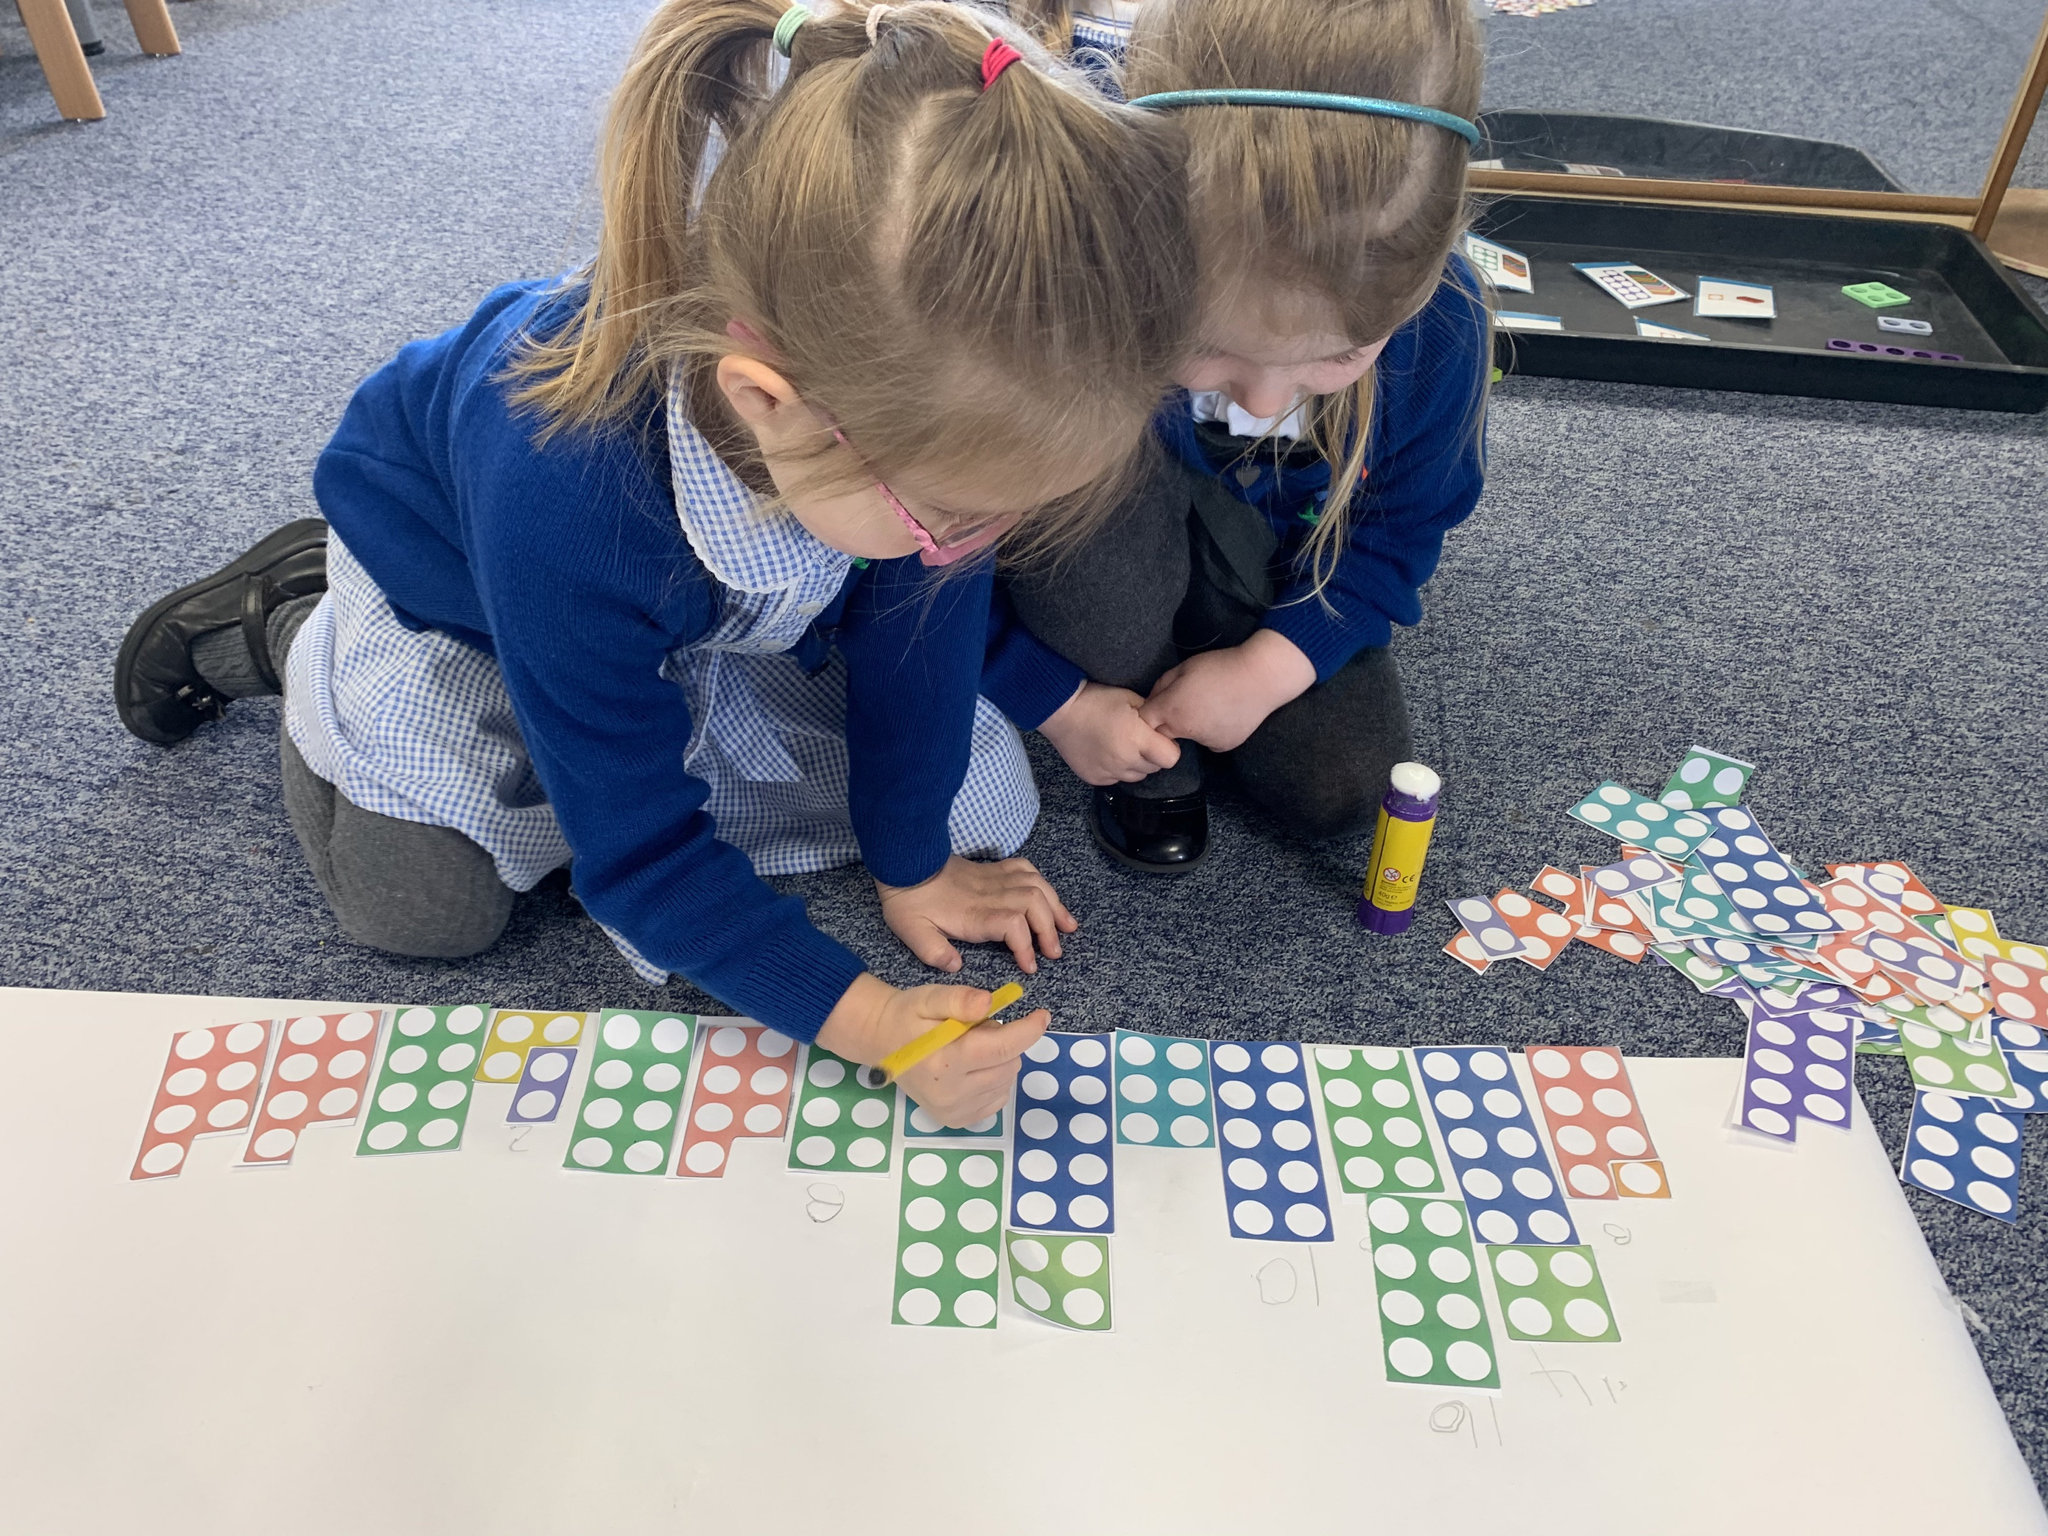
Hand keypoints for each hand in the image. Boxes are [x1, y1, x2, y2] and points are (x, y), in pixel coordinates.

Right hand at [816, 974, 1049, 1126]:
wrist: (880, 1042)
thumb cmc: (908, 1016)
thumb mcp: (929, 997)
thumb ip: (959, 1000)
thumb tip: (990, 1003)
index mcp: (945, 1061)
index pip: (1002, 1048)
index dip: (1029, 1031)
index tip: (1042, 1015)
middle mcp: (951, 1093)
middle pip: (1008, 1064)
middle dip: (1005, 1041)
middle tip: (977, 1028)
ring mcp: (954, 1111)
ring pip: (1006, 1081)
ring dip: (1000, 1060)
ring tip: (970, 1047)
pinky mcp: (957, 1120)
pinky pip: (997, 1098)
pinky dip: (994, 1079)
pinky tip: (972, 1068)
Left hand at [877, 853, 1077, 973]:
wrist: (904, 863)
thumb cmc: (908, 902)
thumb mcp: (912, 932)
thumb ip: (934, 952)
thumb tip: (956, 966)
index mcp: (974, 913)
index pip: (1012, 925)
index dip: (1026, 946)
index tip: (1029, 967)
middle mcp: (991, 894)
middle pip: (1034, 903)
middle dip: (1050, 929)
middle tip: (1055, 953)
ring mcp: (995, 878)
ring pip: (1036, 885)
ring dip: (1055, 906)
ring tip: (1067, 927)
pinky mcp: (994, 869)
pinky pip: (1025, 868)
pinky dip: (1042, 882)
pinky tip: (1048, 897)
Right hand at [1039, 681, 1181, 785]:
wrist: (1060, 711)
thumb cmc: (1097, 700)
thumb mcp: (1131, 698)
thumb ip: (1152, 716)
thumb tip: (1165, 729)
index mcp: (1137, 738)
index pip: (1171, 758)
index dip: (1168, 747)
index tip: (1159, 738)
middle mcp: (1125, 760)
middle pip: (1154, 768)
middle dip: (1151, 755)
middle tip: (1138, 739)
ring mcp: (1109, 772)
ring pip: (1137, 776)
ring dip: (1135, 764)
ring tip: (1123, 746)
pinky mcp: (1096, 779)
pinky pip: (1117, 779)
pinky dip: (1117, 769)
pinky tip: (1107, 752)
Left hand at [1138, 629, 1315, 751]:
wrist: (1261, 678)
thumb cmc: (1220, 666)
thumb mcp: (1185, 667)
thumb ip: (1162, 685)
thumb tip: (1153, 700)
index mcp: (1171, 710)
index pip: (1143, 722)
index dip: (1147, 713)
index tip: (1154, 706)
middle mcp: (1185, 731)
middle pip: (1162, 735)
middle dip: (1165, 724)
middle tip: (1181, 705)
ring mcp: (1205, 742)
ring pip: (1187, 738)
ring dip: (1190, 726)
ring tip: (1209, 705)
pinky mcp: (1223, 746)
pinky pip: (1208, 740)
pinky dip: (1210, 730)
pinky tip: (1223, 714)